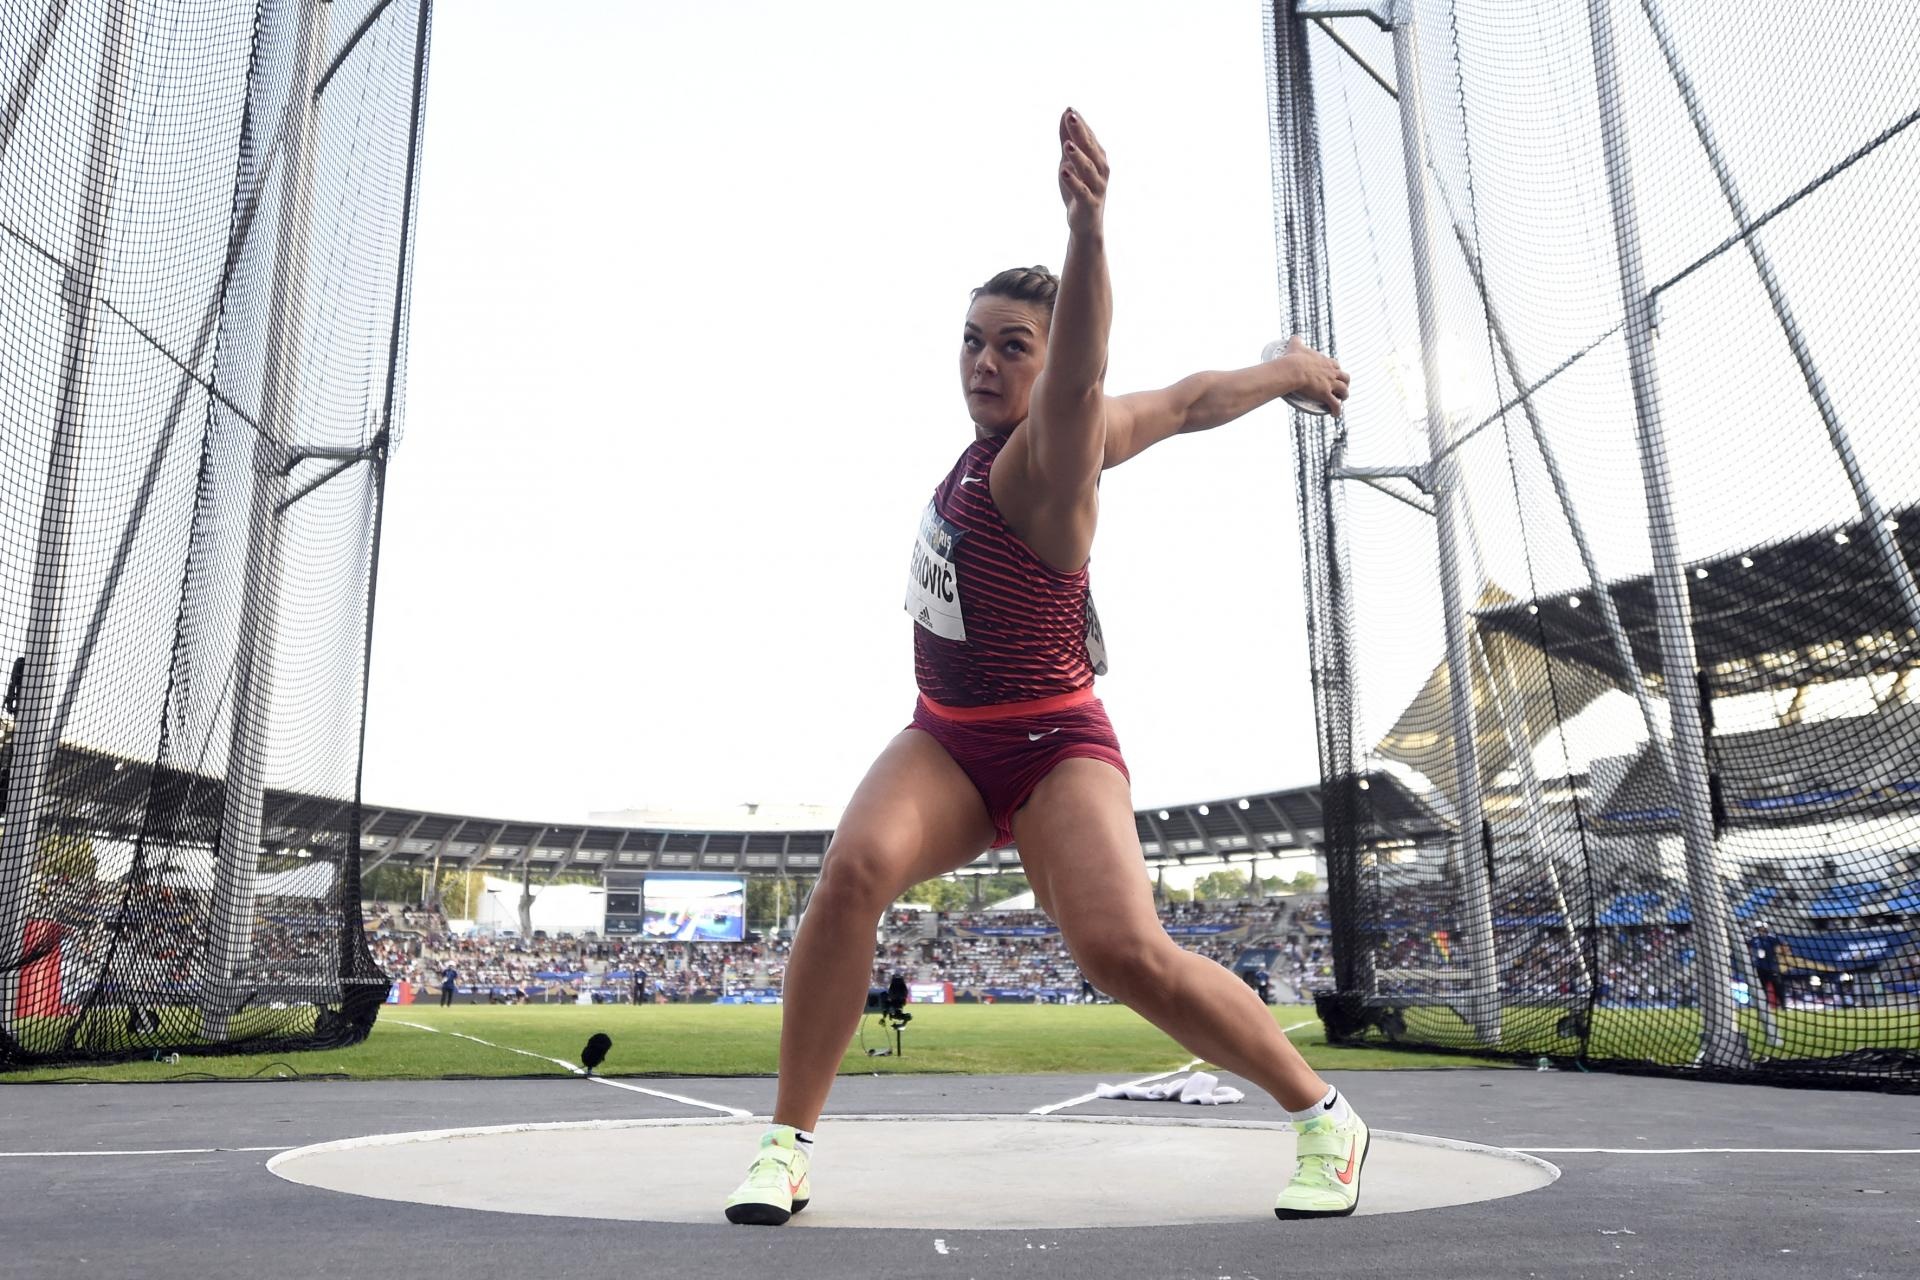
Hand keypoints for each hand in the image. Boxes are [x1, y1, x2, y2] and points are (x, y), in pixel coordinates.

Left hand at [1057, 108, 1108, 236]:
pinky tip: (1064, 171)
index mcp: (1098, 158)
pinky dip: (1073, 181)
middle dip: (1080, 133)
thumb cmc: (1079, 188)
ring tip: (1066, 145)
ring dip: (1078, 156)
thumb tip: (1065, 112)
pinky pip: (1082, 191)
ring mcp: (1097, 187)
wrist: (1086, 223)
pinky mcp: (1090, 203)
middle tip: (1070, 117)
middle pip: (1090, 149)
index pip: (1089, 137)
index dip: (1080, 124)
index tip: (1069, 110)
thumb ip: (1067, 138)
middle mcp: (1101, 170)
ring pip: (1088, 169)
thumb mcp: (1069, 161)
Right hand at [1276, 335, 1348, 414]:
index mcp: (1326, 362)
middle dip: (1344, 383)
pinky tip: (1335, 415)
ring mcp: (1330, 383)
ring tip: (1340, 400)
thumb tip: (1294, 336)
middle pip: (1345, 377)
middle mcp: (1331, 372)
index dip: (1336, 370)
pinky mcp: (1325, 394)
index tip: (1332, 374)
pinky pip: (1335, 404)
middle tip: (1339, 388)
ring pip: (1344, 390)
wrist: (1293, 369)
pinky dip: (1337, 410)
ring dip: (1344, 396)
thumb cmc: (1294, 358)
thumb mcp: (1296, 346)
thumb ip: (1296, 340)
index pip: (1336, 365)